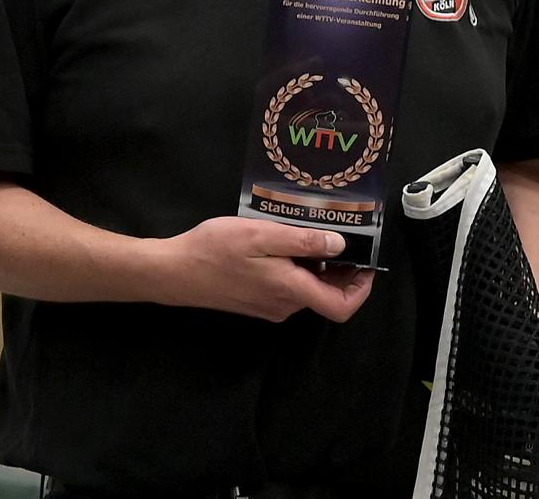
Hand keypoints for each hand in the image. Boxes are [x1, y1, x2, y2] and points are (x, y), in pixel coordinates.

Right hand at [158, 215, 373, 321]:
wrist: (174, 272)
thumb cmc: (216, 250)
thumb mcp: (261, 236)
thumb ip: (302, 242)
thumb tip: (340, 247)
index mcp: (291, 290)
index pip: (342, 306)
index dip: (361, 288)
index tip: (364, 263)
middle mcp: (285, 305)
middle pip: (325, 295)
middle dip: (338, 269)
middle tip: (336, 233)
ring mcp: (268, 306)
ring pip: (305, 289)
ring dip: (313, 265)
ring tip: (304, 231)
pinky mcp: (254, 302)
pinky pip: (286, 288)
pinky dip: (294, 269)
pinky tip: (277, 244)